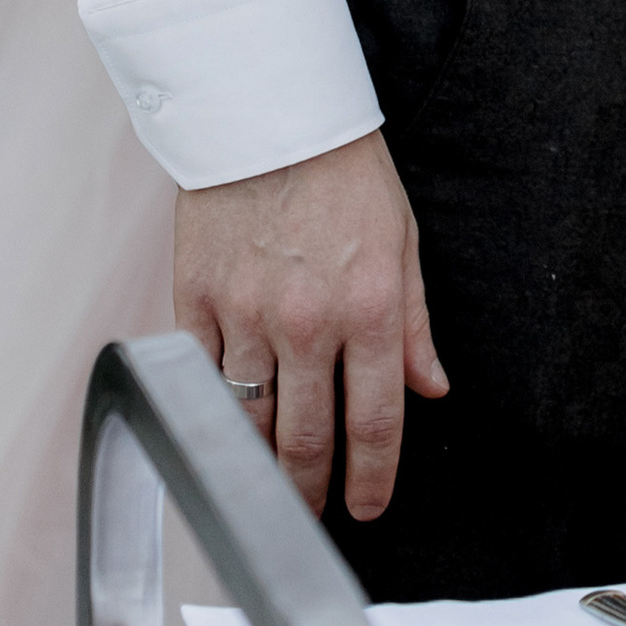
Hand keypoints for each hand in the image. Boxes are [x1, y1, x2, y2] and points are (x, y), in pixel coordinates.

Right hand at [174, 127, 446, 521]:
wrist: (269, 111)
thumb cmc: (344, 172)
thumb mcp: (401, 240)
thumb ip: (412, 323)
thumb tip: (430, 389)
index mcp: (368, 307)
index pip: (374, 422)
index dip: (371, 480)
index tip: (367, 509)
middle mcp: (307, 321)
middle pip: (305, 441)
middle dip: (312, 492)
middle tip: (315, 513)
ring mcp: (245, 314)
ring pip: (249, 423)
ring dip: (260, 464)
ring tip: (270, 485)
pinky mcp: (195, 301)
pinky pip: (201, 379)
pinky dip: (211, 409)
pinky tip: (224, 427)